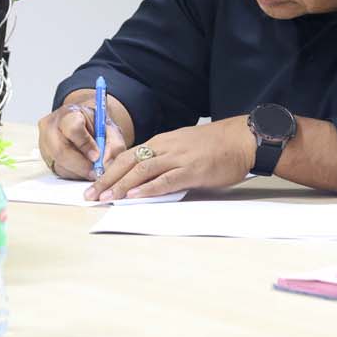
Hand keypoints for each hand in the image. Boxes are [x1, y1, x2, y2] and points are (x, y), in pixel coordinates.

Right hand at [36, 98, 127, 180]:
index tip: (97, 155)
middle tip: (97, 171)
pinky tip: (84, 168)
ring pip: (60, 164)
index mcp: (68, 114)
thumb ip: (113, 145)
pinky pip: (59, 171)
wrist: (85, 126)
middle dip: (82, 165)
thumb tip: (106, 165)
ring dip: (80, 171)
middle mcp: (51, 128)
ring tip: (94, 169)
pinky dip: (75, 174)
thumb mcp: (110, 130)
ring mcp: (45, 144)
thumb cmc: (96, 126)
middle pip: (61, 151)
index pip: (72, 128)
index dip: (85, 144)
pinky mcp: (46, 158)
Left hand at [87, 115, 255, 200]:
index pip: (129, 154)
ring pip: (142, 170)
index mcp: (164, 140)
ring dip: (121, 185)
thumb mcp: (186, 147)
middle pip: (129, 161)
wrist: (244, 138)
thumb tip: (150, 178)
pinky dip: (147, 188)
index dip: (109, 170)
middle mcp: (167, 146)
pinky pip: (165, 179)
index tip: (95, 184)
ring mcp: (179, 157)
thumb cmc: (219, 145)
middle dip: (108, 179)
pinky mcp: (192, 170)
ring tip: (106, 198)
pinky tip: (134, 196)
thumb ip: (168, 160)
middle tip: (91, 195)